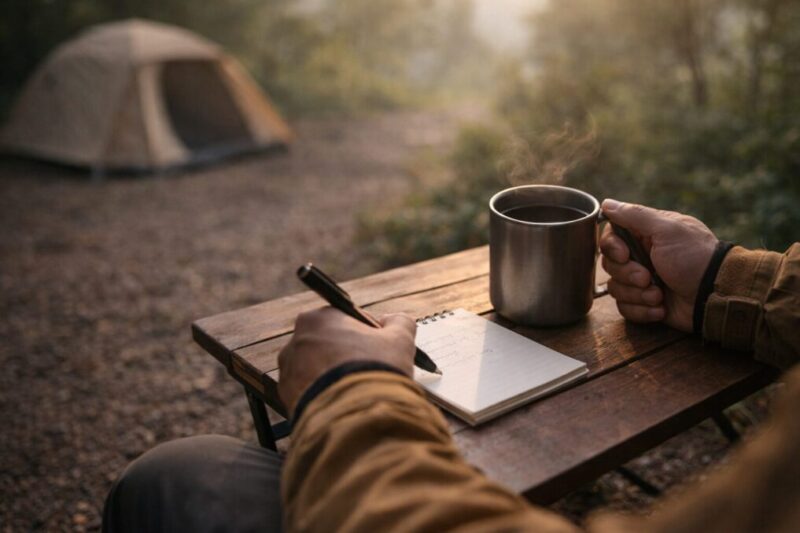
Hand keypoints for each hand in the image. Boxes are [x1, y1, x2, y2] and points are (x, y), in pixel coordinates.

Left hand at [278, 307, 416, 415]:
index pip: (347, 319)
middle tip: (370, 371)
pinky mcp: (286, 398)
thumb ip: (400, 322)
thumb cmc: (375, 372)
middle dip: (348, 355)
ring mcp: (288, 371)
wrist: (353, 419)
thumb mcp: (399, 341)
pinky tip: (343, 405)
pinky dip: (324, 396)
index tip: (382, 350)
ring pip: (317, 369)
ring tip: (356, 392)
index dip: (369, 334)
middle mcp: (296, 341)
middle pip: (329, 344)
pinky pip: (308, 392)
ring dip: (334, 376)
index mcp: (319, 319)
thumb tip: (394, 320)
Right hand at [600, 199, 717, 331]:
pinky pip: (626, 309)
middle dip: (628, 275)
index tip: (624, 255)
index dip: (611, 248)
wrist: (716, 295)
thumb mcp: (667, 230)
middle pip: (609, 265)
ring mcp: (642, 281)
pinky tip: (661, 309)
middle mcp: (641, 256)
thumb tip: (606, 204)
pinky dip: (642, 311)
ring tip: (659, 295)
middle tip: (648, 277)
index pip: (610, 238)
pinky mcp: (645, 303)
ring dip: (638, 295)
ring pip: (616, 289)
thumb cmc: (694, 258)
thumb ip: (635, 215)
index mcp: (645, 235)